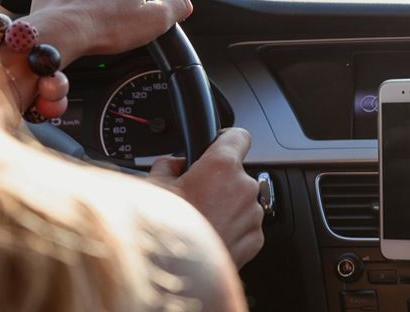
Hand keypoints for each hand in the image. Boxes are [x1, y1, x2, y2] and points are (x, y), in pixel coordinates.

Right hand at [149, 128, 264, 267]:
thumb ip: (167, 165)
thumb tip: (171, 164)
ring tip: (199, 220)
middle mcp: (244, 187)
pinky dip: (231, 228)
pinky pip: (245, 225)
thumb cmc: (165, 231)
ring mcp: (252, 214)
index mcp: (222, 166)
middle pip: (235, 173)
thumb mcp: (154, 187)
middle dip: (217, 181)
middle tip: (194, 195)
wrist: (177, 274)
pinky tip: (209, 235)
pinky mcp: (255, 239)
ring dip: (225, 206)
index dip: (226, 139)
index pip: (238, 136)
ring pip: (240, 200)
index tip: (218, 144)